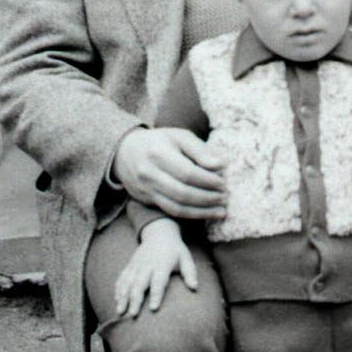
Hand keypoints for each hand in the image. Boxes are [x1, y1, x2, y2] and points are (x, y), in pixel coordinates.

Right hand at [113, 127, 227, 219]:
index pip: (187, 173)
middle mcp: (149, 173)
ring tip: (221, 211)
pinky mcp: (147, 200)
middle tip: (226, 197)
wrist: (125, 152)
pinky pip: (171, 211)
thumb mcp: (179, 136)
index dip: (208, 181)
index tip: (224, 183)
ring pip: (177, 207)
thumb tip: (221, 165)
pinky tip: (207, 214)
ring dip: (202, 211)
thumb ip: (200, 150)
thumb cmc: (160, 141)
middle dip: (208, 198)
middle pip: (183, 193)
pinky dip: (192, 215)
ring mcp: (146, 189)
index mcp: (159, 153)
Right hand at [114, 220, 198, 317]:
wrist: (159, 233)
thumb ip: (190, 273)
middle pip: (139, 283)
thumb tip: (194, 287)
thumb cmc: (175, 250)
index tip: (153, 309)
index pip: (158, 281)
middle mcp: (147, 265)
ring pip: (127, 282)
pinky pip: (122, 277)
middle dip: (135, 300)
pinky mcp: (130, 265)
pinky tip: (116, 301)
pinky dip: (118, 289)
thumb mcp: (186, 258)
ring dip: (123, 297)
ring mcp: (136, 265)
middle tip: (133, 315)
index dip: (156, 295)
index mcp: (162, 264)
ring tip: (120, 312)